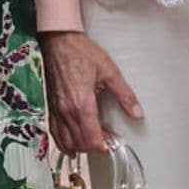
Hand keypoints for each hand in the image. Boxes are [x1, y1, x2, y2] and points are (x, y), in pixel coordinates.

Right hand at [39, 31, 141, 155]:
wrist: (59, 41)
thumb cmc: (82, 53)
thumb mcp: (109, 71)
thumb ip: (124, 94)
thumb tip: (137, 112)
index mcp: (82, 104)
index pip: (91, 138)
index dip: (103, 146)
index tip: (113, 144)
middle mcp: (67, 111)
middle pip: (80, 143)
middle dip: (95, 147)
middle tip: (108, 140)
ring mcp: (56, 110)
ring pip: (66, 142)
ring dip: (80, 147)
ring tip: (93, 142)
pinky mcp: (51, 107)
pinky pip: (55, 133)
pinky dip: (64, 143)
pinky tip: (71, 145)